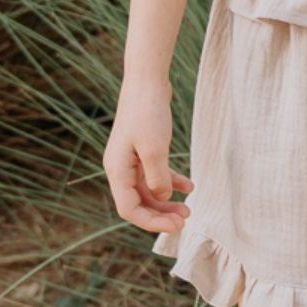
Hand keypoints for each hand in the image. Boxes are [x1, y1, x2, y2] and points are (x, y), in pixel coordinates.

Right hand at [103, 78, 192, 234]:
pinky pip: (156, 174)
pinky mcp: (143, 150)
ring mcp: (131, 159)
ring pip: (148, 190)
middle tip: (186, 220)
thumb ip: (157, 178)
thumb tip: (162, 197)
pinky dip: (171, 182)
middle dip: (160, 214)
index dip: (151, 222)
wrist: (146, 81)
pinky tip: (189, 186)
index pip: (130, 209)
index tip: (177, 225)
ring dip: (166, 201)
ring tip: (189, 208)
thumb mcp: (155, 149)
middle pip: (139, 203)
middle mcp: (121, 168)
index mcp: (117, 171)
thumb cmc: (148, 113)